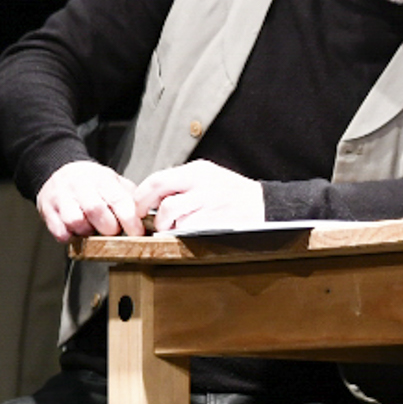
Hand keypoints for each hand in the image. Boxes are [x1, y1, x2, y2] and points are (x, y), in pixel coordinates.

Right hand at [35, 159, 144, 241]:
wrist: (59, 170)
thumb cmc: (90, 181)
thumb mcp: (113, 181)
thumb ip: (129, 196)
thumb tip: (149, 216)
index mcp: (100, 179)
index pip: (118, 199)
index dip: (129, 220)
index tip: (136, 232)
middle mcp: (79, 186)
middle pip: (96, 210)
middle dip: (109, 228)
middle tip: (112, 231)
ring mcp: (62, 197)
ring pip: (75, 221)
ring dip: (87, 232)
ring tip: (91, 230)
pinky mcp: (48, 209)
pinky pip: (58, 230)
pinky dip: (69, 236)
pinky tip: (75, 233)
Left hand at [135, 158, 262, 233]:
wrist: (265, 207)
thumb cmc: (235, 195)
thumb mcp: (210, 179)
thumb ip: (184, 184)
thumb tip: (155, 196)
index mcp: (198, 171)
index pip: (158, 177)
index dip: (141, 193)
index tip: (137, 205)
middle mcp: (200, 182)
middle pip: (159, 189)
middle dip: (143, 206)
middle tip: (141, 218)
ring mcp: (207, 200)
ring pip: (169, 210)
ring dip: (163, 223)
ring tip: (168, 227)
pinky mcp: (213, 218)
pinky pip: (185, 226)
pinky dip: (179, 232)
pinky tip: (183, 233)